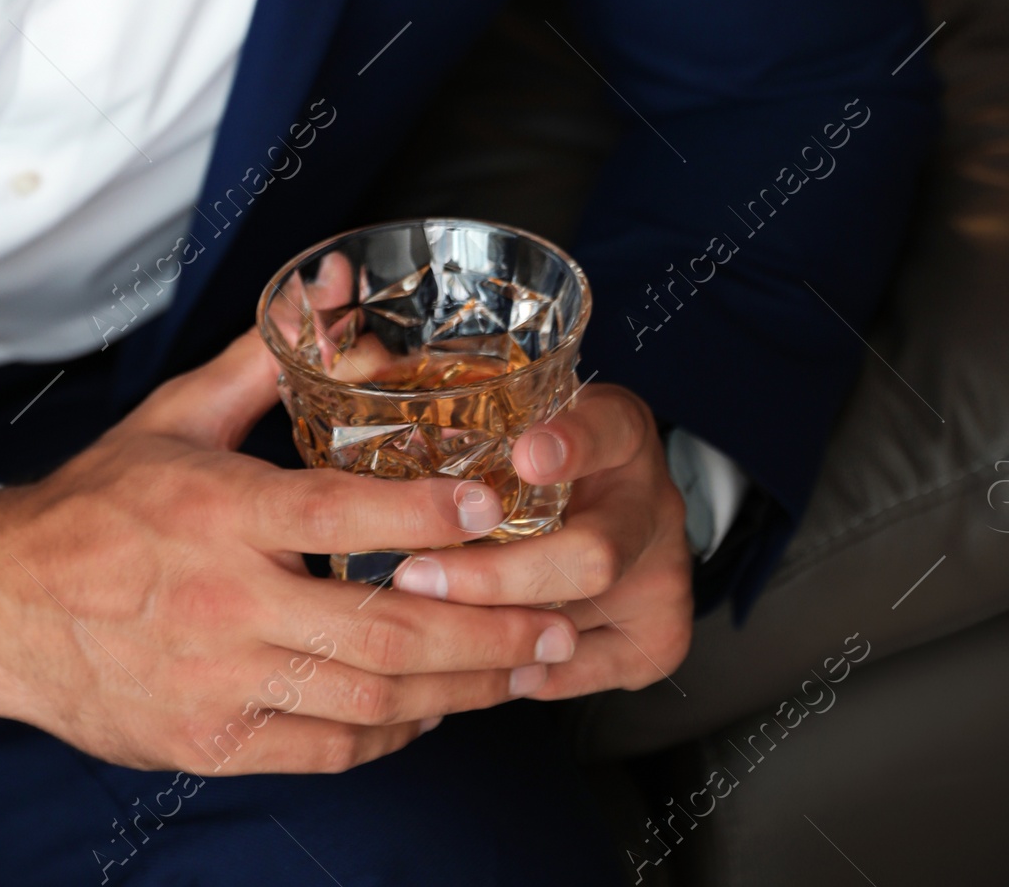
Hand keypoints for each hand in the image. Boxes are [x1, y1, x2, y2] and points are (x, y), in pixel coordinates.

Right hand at [0, 329, 583, 774]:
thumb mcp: (176, 414)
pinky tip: (435, 706)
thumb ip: (268, 358)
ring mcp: (222, 684)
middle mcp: (227, 604)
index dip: (427, 515)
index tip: (494, 504)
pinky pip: (328, 750)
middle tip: (558, 618)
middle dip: (486, 629)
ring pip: (369, 701)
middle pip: (381, 631)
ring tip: (528, 666)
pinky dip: (393, 733)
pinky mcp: (215, 741)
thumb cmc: (98, 504)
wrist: (2, 608)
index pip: (341, 517)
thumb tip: (334, 287)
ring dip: (462, 688)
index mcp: (221, 513)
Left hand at [392, 384, 692, 698]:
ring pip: (577, 621)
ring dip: (493, 631)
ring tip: (418, 628)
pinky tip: (468, 663)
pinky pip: (584, 670)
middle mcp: (655, 505)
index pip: (607, 431)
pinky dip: (522, 669)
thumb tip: (366, 362)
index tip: (523, 455)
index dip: (569, 445)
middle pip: (591, 554)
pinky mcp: (659, 639)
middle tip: (417, 576)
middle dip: (496, 575)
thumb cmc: (549, 455)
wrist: (621, 508)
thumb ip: (467, 406)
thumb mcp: (527, 413)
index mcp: (623, 432)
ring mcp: (665, 578)